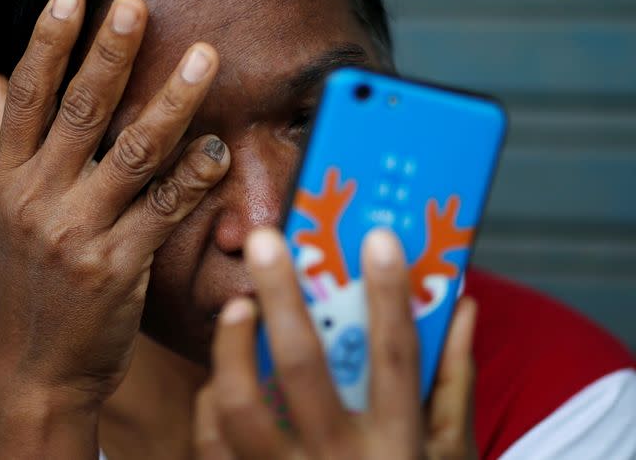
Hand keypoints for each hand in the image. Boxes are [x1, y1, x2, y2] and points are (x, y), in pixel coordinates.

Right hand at [0, 0, 226, 456]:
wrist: (37, 366)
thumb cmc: (26, 286)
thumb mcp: (0, 214)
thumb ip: (6, 144)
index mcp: (8, 181)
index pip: (28, 97)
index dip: (49, 42)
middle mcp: (37, 200)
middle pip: (82, 113)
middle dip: (111, 54)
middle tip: (136, 8)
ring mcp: (77, 234)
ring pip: (132, 153)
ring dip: (171, 103)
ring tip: (202, 60)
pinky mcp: (117, 267)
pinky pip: (164, 209)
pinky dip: (194, 175)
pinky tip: (217, 147)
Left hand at [195, 228, 477, 459]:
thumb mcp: (450, 455)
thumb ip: (453, 382)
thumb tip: (462, 306)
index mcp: (397, 447)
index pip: (395, 358)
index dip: (389, 294)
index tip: (378, 236)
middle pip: (303, 367)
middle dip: (281, 295)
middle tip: (267, 241)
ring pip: (240, 407)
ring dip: (231, 348)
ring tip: (237, 307)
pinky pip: (212, 441)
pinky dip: (211, 400)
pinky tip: (222, 374)